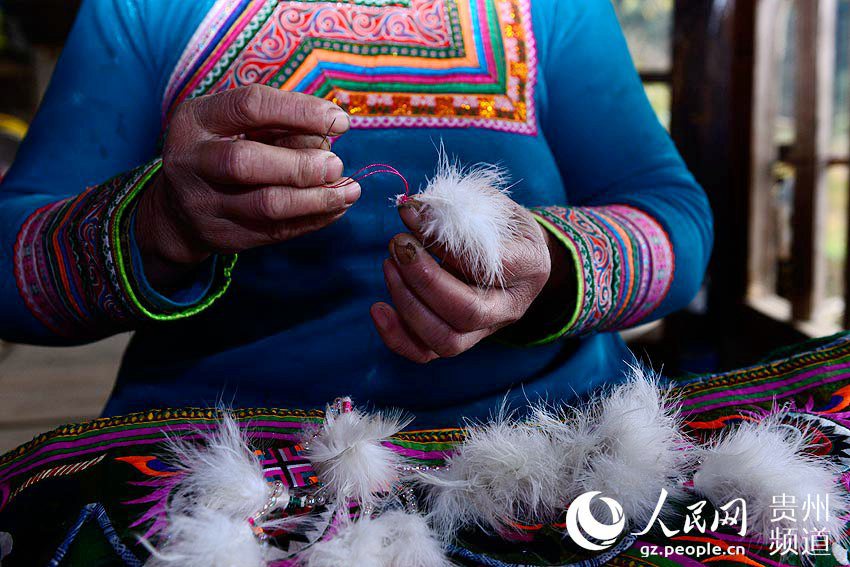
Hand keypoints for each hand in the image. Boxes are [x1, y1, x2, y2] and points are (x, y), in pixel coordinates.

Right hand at [136, 84, 358, 289]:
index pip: (250, 106)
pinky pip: (277, 231)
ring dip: (316, 199)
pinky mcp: (223, 237)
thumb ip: (280, 125)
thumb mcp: (239, 127)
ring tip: (349, 191)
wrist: (178, 210)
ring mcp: (203, 204)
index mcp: (195, 119)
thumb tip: (331, 133)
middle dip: (301, 164)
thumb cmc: (223, 151)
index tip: (340, 120)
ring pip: (266, 205)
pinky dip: (314, 219)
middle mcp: (191, 161)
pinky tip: (337, 208)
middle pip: (247, 162)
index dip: (300, 111)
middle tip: (336, 165)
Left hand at [371, 197, 572, 362]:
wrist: (515, 253)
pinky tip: (378, 308)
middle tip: (398, 244)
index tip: (413, 215)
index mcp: (529, 266)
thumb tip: (411, 210)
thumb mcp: (488, 204)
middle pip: (467, 311)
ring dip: (408, 303)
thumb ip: (454, 207)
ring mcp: (485, 330)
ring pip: (445, 340)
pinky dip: (396, 335)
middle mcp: (510, 307)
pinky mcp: (458, 339)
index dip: (447, 244)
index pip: (490, 265)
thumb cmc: (501, 224)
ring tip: (389, 264)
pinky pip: (425, 353)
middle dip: (424, 279)